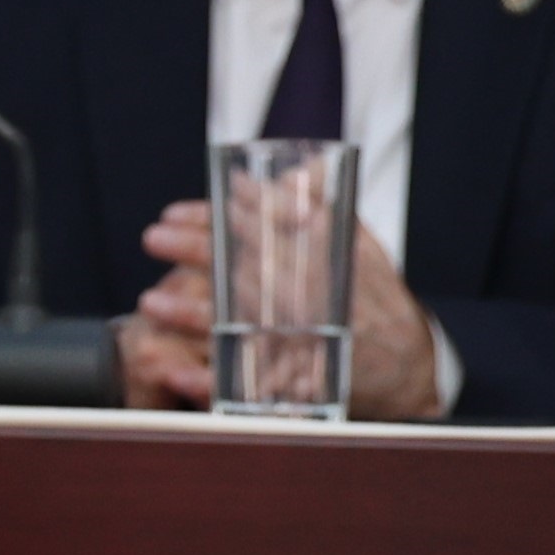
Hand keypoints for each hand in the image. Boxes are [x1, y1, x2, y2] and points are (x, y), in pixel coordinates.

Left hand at [123, 201, 444, 417]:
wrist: (406, 363)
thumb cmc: (372, 297)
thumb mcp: (357, 245)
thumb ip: (322, 208)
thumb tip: (287, 172)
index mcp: (331, 253)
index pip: (270, 222)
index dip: (219, 213)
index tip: (176, 211)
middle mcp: (317, 292)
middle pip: (246, 264)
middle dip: (195, 249)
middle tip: (153, 237)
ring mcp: (306, 338)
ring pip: (239, 322)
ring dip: (188, 312)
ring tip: (148, 302)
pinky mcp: (299, 382)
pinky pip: (247, 382)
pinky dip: (209, 379)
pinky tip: (175, 371)